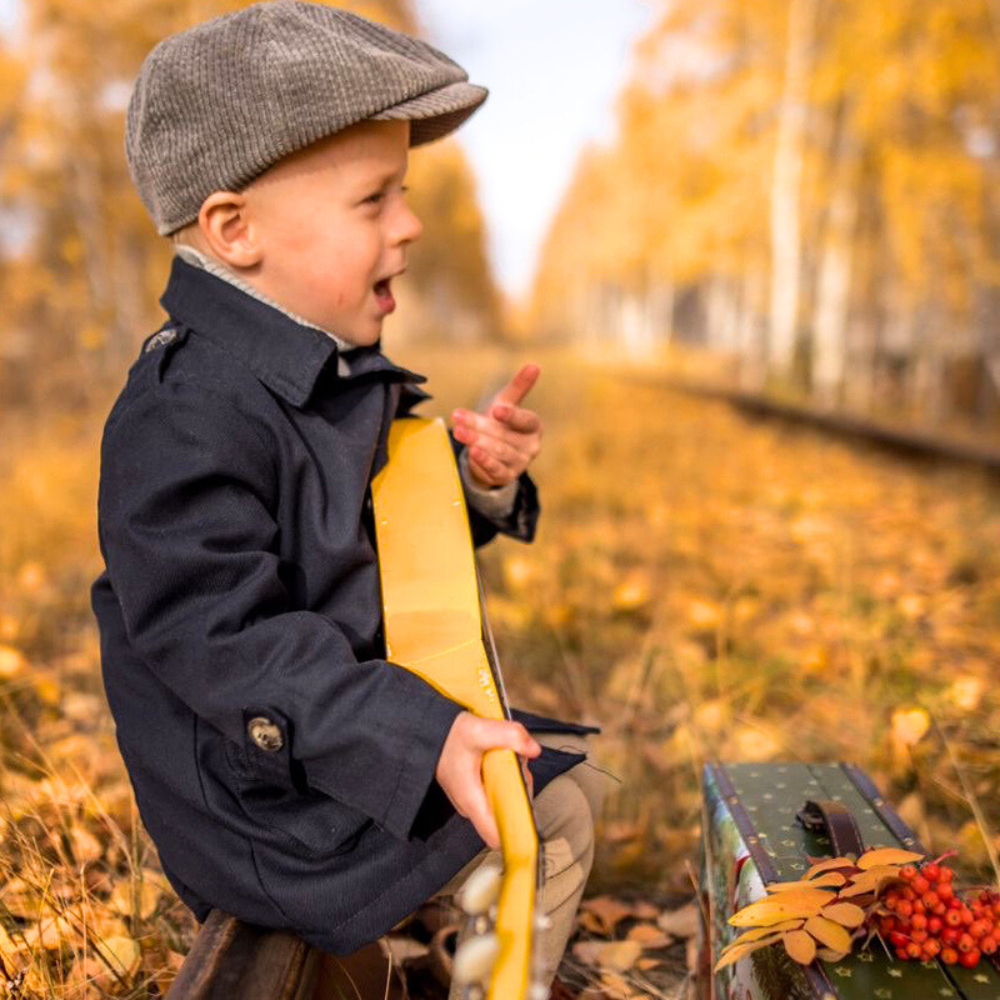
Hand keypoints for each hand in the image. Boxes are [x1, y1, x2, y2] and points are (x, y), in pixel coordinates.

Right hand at [435, 712, 541, 848]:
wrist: (430, 732)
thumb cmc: (448, 736)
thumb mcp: (478, 730)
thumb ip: (508, 735)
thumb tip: (533, 749)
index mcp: (472, 800)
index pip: (496, 837)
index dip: (517, 832)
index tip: (532, 817)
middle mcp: (473, 805)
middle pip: (510, 812)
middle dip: (521, 787)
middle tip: (515, 763)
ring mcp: (475, 799)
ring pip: (507, 798)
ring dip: (515, 777)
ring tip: (505, 756)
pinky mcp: (477, 790)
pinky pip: (501, 789)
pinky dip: (507, 773)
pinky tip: (500, 757)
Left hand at [451, 363, 543, 488]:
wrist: (493, 454)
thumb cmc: (501, 424)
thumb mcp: (507, 404)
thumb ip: (519, 387)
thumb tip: (534, 365)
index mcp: (534, 427)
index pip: (526, 420)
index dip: (512, 415)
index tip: (496, 409)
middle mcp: (531, 446)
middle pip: (504, 434)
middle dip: (479, 426)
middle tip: (457, 416)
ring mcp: (520, 463)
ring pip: (498, 451)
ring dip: (477, 441)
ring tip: (459, 432)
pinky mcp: (506, 476)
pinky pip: (496, 469)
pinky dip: (485, 461)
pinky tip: (473, 453)